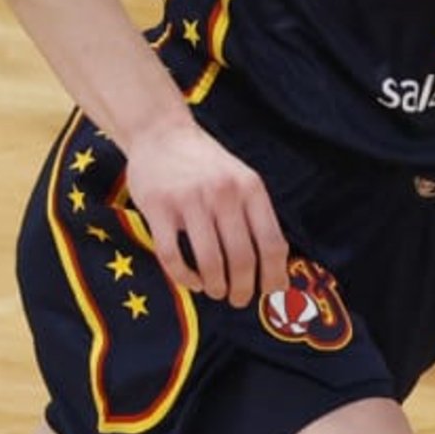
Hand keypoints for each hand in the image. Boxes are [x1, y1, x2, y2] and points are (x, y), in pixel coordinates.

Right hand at [116, 116, 288, 306]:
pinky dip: (185, 278)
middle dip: (244, 289)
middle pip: (243, 258)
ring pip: (210, 262)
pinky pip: (173, 256)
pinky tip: (191, 281)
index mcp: (250, 188)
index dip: (274, 276)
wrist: (161, 133)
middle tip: (239, 300)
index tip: (271, 293)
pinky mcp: (158, 208)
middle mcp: (223, 193)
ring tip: (216, 291)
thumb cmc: (205, 164)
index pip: (272, 243)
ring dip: (216, 287)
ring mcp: (189, 200)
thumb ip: (255, 216)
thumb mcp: (241, 179)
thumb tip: (276, 268)